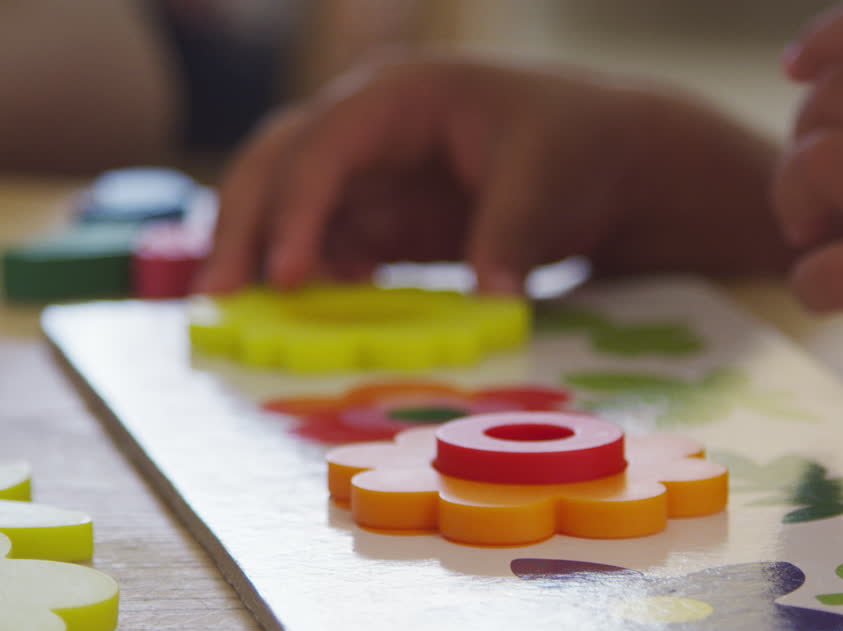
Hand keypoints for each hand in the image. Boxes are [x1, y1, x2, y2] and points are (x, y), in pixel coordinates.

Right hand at [197, 53, 788, 294]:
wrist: (617, 164)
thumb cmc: (583, 146)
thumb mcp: (547, 182)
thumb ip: (509, 236)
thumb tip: (490, 301)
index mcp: (402, 95)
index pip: (323, 145)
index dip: (296, 209)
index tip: (284, 275)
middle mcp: (373, 127)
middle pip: (279, 164)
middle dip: (244, 225)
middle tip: (219, 298)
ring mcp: (379, 172)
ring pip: (294, 206)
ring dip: (266, 255)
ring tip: (240, 317)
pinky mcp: (393, 216)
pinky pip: (333, 243)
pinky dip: (313, 275)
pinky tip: (311, 314)